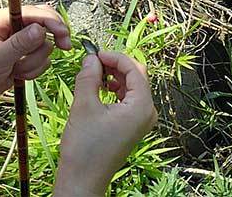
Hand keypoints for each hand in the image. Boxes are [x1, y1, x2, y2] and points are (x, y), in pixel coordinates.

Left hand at [0, 5, 70, 96]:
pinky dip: (35, 70)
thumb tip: (39, 30)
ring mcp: (19, 43)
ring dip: (35, 62)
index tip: (64, 35)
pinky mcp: (24, 57)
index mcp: (0, 21)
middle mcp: (11, 29)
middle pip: (44, 24)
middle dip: (49, 40)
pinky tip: (19, 75)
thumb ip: (18, 44)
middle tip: (65, 47)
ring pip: (44, 46)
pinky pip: (42, 60)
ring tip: (16, 71)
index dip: (52, 22)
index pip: (33, 13)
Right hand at [54, 52, 156, 196]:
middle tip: (94, 61)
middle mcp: (148, 111)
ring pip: (133, 87)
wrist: (83, 179)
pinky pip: (129, 99)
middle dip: (116, 66)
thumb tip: (91, 58)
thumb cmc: (85, 147)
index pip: (135, 69)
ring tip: (94, 75)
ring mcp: (142, 119)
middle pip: (137, 76)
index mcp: (142, 106)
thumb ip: (89, 78)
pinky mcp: (134, 125)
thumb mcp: (84, 106)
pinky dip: (116, 90)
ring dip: (115, 77)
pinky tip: (101, 89)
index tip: (95, 52)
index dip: (115, 57)